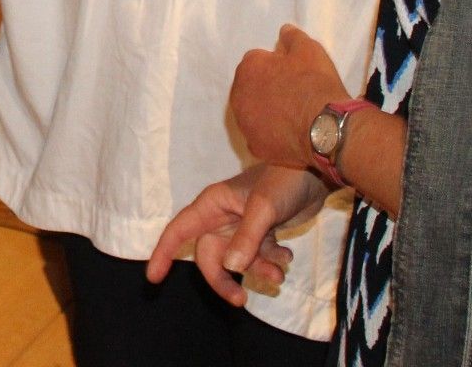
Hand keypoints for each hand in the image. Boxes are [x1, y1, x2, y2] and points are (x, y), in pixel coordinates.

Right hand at [146, 165, 324, 306]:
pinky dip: (271, 262)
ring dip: (256, 271)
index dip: (163, 253)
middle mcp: (223, 216)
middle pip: (210, 256)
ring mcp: (242, 225)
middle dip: (224, 280)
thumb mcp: (265, 208)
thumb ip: (247, 239)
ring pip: (237, 260)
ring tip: (279, 274)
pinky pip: (258, 256)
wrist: (318, 170)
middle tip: (241, 300)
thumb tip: (231, 268)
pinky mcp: (262, 231)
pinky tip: (287, 257)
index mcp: (213, 204)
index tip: (153, 278)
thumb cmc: (285, 180)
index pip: (179, 230)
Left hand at [231, 24, 350, 168]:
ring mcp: (245, 124)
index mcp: (248, 68)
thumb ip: (292, 37)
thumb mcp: (309, 49)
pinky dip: (271, 135)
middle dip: (267, 88)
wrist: (326, 128)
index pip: (257, 61)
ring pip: (254, 113)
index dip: (277, 65)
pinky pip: (261, 137)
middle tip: (294, 93)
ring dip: (266, 112)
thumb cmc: (315, 83)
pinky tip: (290, 134)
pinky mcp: (256, 147)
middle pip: (251, 88)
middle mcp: (238, 96)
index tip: (294, 72)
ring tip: (293, 115)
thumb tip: (284, 30)